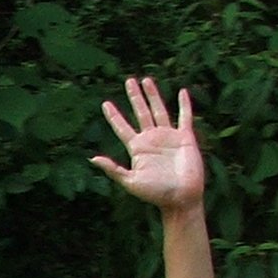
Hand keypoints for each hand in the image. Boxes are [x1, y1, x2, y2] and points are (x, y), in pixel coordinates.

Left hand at [92, 77, 204, 211]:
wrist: (181, 198)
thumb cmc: (155, 194)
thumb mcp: (130, 182)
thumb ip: (113, 169)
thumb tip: (92, 159)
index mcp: (137, 148)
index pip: (122, 128)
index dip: (114, 116)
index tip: (105, 104)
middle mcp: (151, 139)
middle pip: (140, 113)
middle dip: (134, 97)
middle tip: (128, 81)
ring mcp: (168, 137)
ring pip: (159, 110)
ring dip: (153, 95)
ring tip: (146, 80)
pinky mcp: (185, 138)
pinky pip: (184, 117)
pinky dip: (184, 105)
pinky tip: (181, 92)